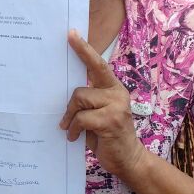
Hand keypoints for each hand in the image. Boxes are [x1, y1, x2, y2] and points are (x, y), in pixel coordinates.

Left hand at [60, 30, 147, 177]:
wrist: (128, 159)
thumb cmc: (107, 136)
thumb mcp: (97, 114)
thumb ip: (88, 101)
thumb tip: (65, 92)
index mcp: (113, 88)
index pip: (98, 64)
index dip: (83, 49)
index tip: (70, 34)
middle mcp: (117, 93)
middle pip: (81, 88)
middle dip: (70, 106)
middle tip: (65, 120)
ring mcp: (116, 106)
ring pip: (80, 101)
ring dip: (71, 118)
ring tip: (73, 130)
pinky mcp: (110, 121)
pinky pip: (81, 118)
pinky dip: (74, 129)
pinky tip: (75, 137)